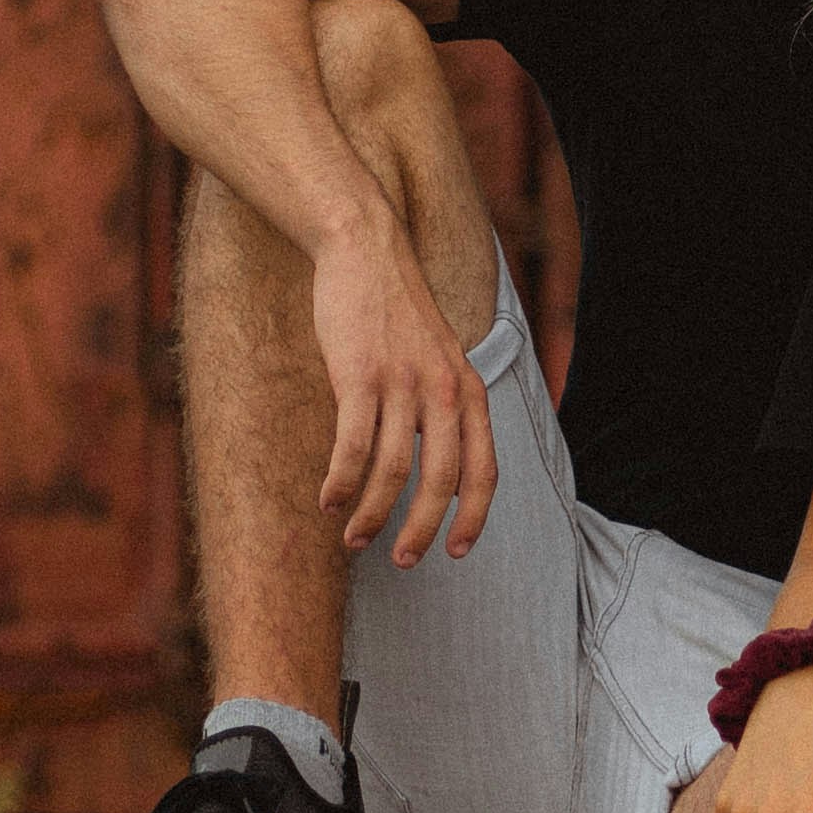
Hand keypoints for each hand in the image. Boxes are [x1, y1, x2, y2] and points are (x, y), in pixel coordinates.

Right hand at [312, 212, 496, 566]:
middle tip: (403, 562)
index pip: (484, 471)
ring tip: (354, 540)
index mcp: (470, 391)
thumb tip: (426, 465)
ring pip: (393, 472)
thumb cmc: (396, 312)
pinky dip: (341, 481)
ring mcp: (403, 383)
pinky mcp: (360, 375)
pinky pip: (353, 446)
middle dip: (421, 531)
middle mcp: (445, 391)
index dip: (473, 518)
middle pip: (440, 482)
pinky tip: (327, 500)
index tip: (456, 552)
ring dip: (372, 515)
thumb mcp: (438, 358)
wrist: (366, 250)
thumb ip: (441, 407)